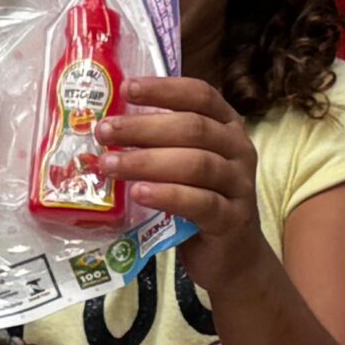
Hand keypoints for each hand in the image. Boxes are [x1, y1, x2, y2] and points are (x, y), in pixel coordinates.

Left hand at [100, 77, 266, 293]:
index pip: (200, 96)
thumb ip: (160, 144)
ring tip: (110, 165)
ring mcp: (240, 185)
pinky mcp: (233, 220)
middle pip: (193, 128)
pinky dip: (167, 196)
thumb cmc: (199, 201)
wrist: (232, 255)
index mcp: (227, 127)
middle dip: (143, 128)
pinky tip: (139, 193)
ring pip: (196, 164)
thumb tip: (107, 126)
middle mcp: (239, 150)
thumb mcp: (183, 164)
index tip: (126, 89)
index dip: (164, 90)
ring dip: (147, 162)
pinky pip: (200, 203)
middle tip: (104, 132)